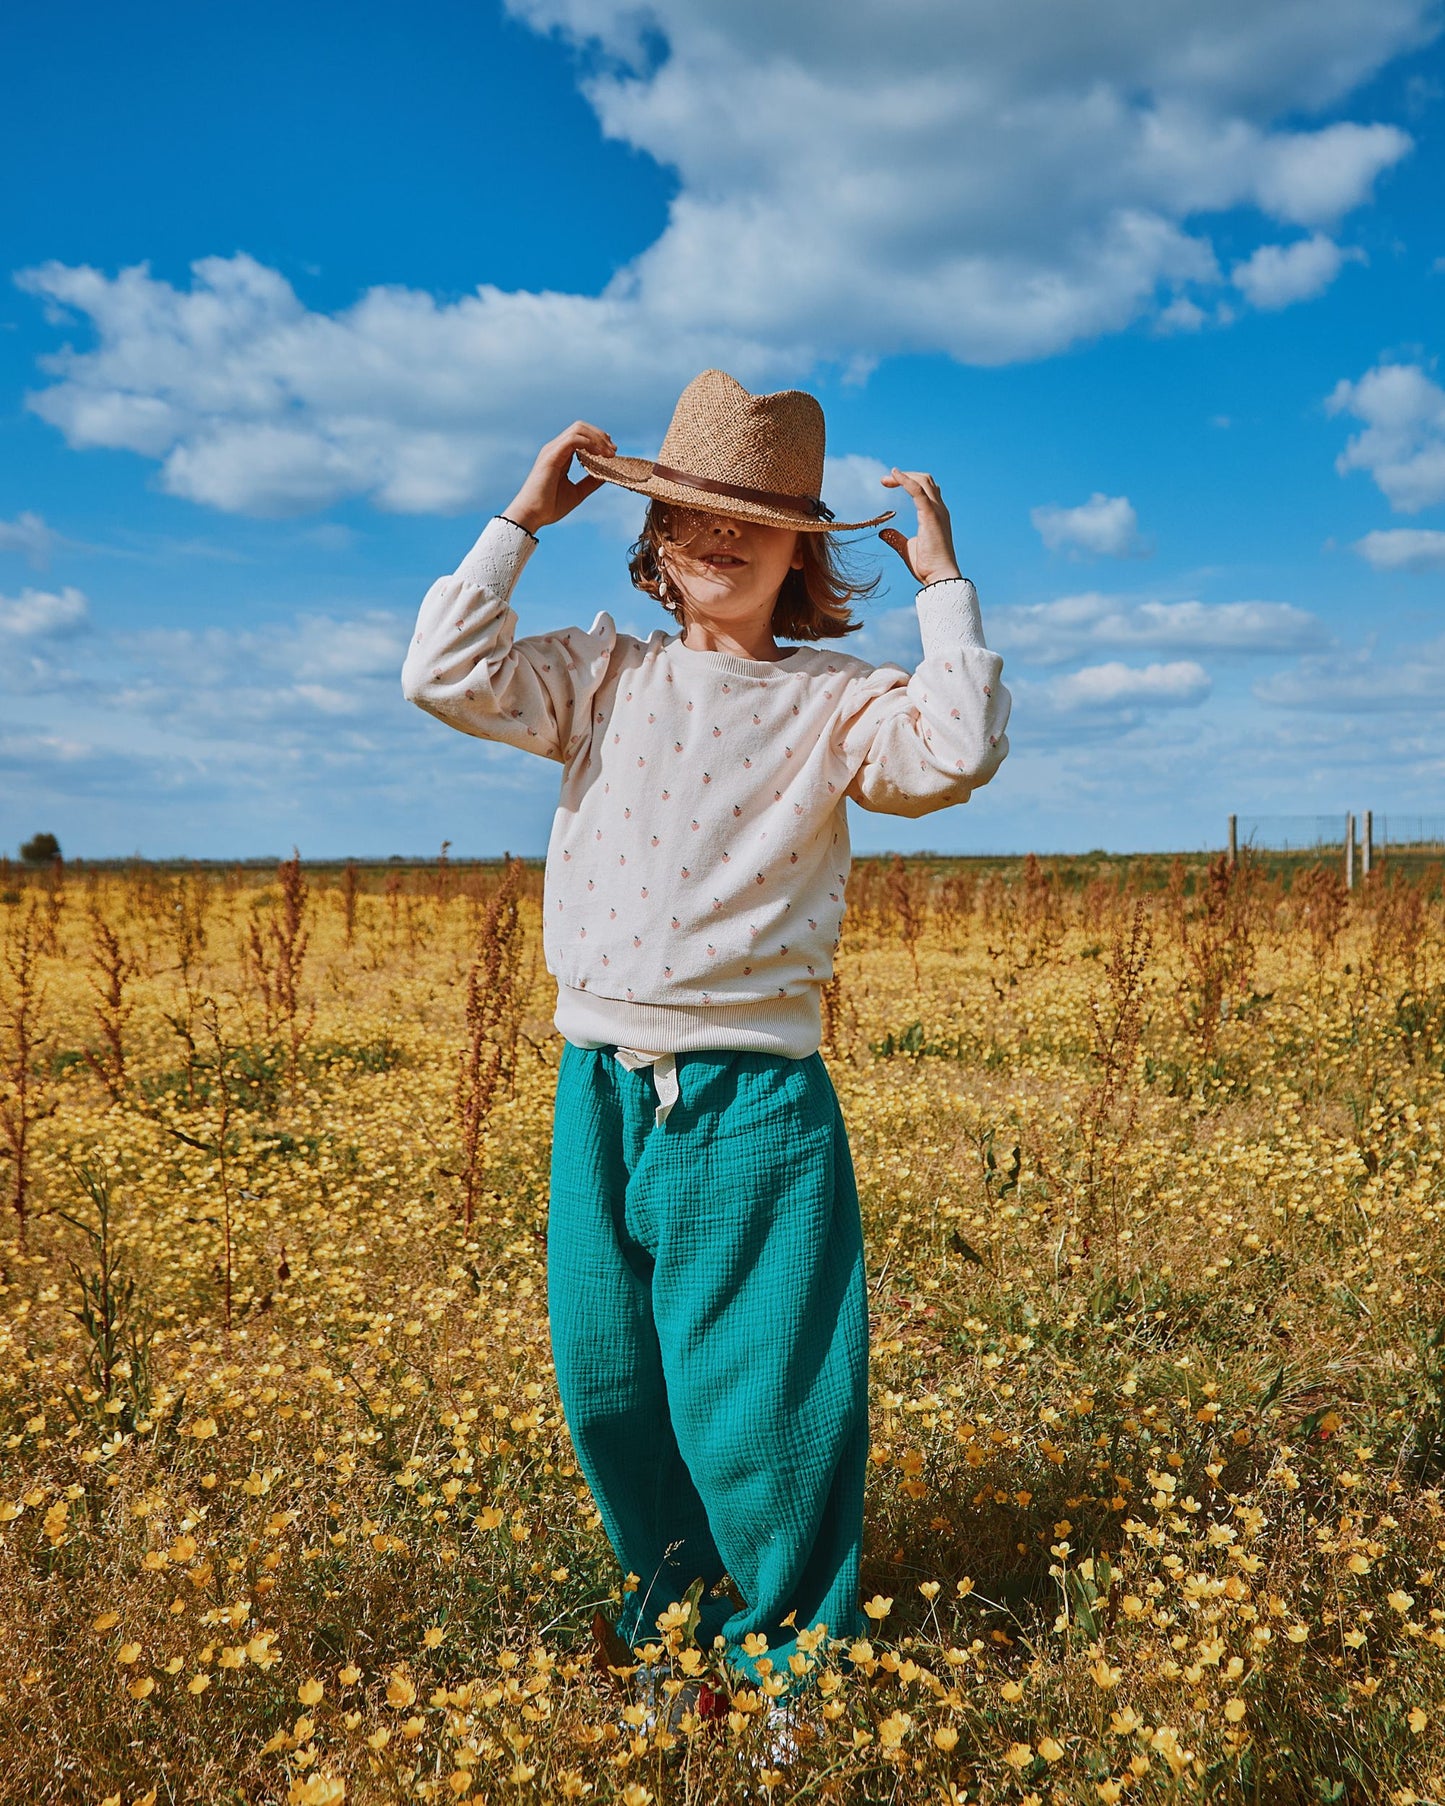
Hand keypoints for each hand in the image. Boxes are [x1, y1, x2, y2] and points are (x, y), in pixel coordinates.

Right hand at [503, 422, 616, 533]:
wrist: (532, 515)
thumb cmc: (549, 506)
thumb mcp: (577, 493)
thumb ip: (590, 481)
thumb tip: (607, 474)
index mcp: (560, 455)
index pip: (580, 435)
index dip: (598, 439)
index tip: (612, 452)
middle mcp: (555, 448)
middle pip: (580, 427)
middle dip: (600, 435)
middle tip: (613, 451)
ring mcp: (552, 450)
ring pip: (578, 429)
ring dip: (597, 438)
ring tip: (609, 453)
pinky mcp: (551, 456)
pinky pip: (573, 440)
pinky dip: (589, 443)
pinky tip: (599, 454)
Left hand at [877, 469, 961, 585]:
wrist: (938, 576)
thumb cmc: (927, 566)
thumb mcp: (907, 548)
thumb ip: (896, 538)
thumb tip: (884, 532)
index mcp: (935, 515)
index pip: (925, 489)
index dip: (908, 482)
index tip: (889, 484)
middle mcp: (939, 509)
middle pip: (925, 480)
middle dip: (905, 476)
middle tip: (884, 481)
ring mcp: (937, 511)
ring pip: (923, 481)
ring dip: (904, 476)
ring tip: (886, 479)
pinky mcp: (931, 515)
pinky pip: (918, 491)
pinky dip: (906, 481)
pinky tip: (895, 476)